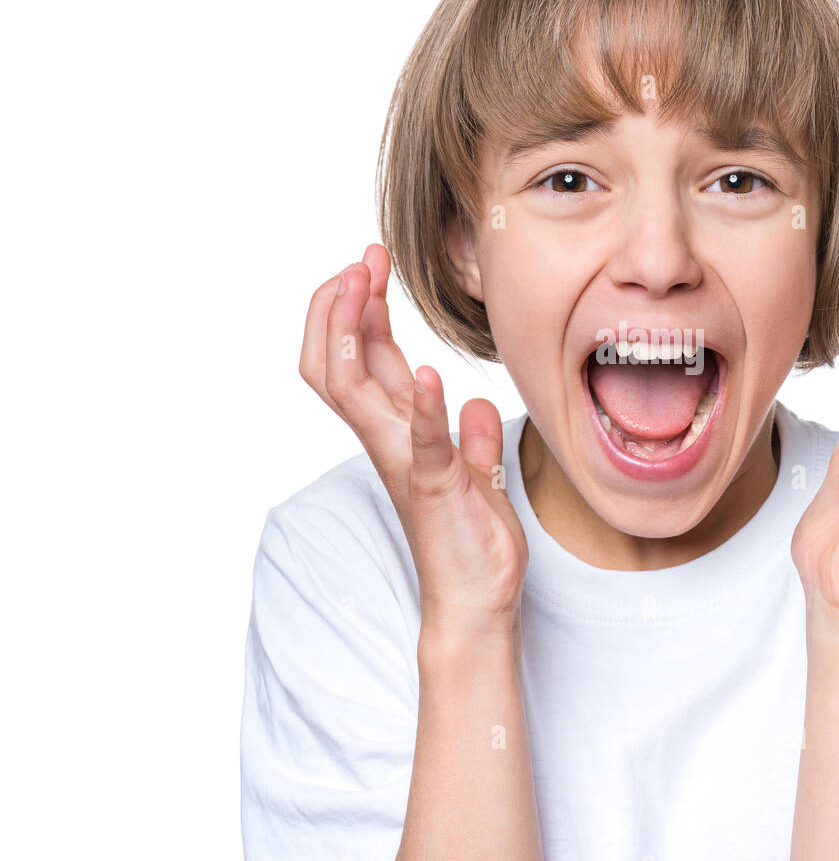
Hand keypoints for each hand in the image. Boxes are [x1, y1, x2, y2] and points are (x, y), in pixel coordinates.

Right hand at [298, 244, 526, 632]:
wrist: (478, 602)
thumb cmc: (473, 542)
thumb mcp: (478, 477)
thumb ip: (472, 439)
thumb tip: (477, 405)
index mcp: (400, 432)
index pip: (365, 360)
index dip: (359, 310)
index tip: (369, 265)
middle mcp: (389, 441)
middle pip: (339, 363)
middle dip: (342, 306)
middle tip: (359, 259)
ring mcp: (404, 462)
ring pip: (352, 389)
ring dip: (355, 331)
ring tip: (362, 283)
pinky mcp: (432, 487)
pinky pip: (418, 441)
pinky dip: (419, 407)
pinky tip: (427, 373)